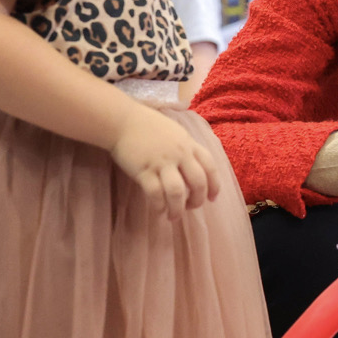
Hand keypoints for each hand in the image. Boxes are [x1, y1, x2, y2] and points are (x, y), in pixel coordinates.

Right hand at [110, 101, 220, 219]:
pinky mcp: (144, 170)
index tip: (212, 198)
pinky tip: (158, 210)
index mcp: (189, 144)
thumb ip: (187, 148)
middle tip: (191, 207)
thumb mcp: (175, 132)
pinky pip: (155, 193)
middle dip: (198, 200)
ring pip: (177, 192)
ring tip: (173, 216)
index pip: (210, 167)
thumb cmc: (148, 126)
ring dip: (178, 209)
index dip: (215, 185)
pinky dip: (159, 206)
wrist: (122, 120)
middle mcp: (179, 154)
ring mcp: (161, 162)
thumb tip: (194, 168)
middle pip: (198, 182)